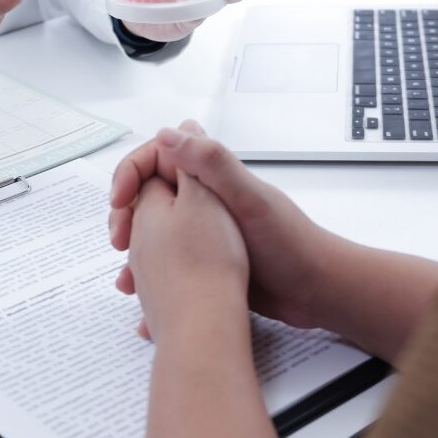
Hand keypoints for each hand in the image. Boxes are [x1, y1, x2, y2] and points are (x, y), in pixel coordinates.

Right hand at [110, 121, 330, 327]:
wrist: (318, 291)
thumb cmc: (290, 244)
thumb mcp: (249, 200)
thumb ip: (212, 164)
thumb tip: (168, 133)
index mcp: (211, 176)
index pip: (156, 157)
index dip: (132, 174)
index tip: (119, 202)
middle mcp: (204, 198)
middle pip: (148, 194)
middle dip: (127, 214)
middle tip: (120, 242)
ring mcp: (205, 229)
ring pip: (154, 231)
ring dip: (135, 251)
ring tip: (128, 280)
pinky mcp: (207, 259)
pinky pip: (168, 263)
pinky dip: (152, 278)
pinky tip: (145, 303)